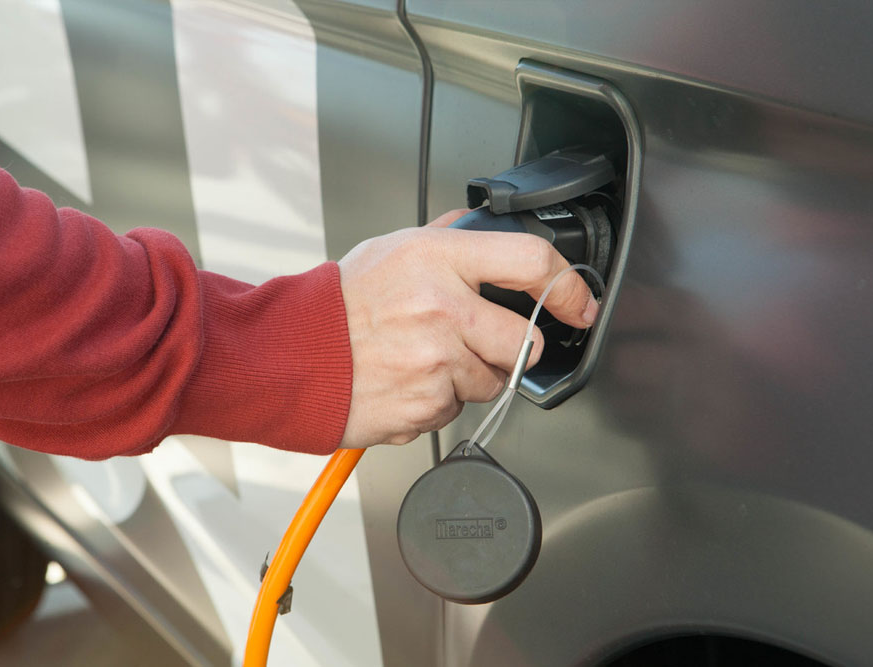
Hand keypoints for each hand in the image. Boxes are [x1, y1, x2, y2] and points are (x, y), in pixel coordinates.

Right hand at [338, 209, 598, 447]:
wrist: (294, 356)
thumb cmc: (338, 305)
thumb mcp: (389, 248)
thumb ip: (444, 239)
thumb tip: (482, 229)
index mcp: (436, 260)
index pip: (531, 261)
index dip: (568, 286)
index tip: (578, 303)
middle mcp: (441, 308)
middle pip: (524, 339)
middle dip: (509, 346)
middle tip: (473, 341)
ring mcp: (437, 361)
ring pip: (494, 380)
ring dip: (470, 375)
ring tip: (425, 359)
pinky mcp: (428, 405)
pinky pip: (459, 408)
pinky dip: (440, 400)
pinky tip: (408, 380)